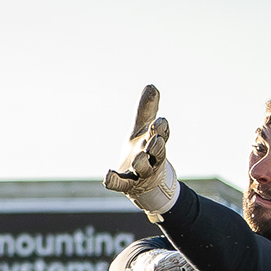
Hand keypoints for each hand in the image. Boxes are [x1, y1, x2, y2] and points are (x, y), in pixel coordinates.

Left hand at [103, 85, 179, 219]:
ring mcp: (140, 173)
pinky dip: (113, 180)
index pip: (163, 134)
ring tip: (138, 157)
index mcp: (156, 142)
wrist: (143, 183)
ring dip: (142, 162)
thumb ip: (146, 110)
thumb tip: (151, 85)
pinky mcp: (127, 184)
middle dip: (157, 146)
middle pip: (158, 152)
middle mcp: (151, 159)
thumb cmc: (144, 150)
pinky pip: (120, 183)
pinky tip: (107, 175)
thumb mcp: (142, 128)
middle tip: (154, 139)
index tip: (158, 123)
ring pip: (144, 168)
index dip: (161, 129)